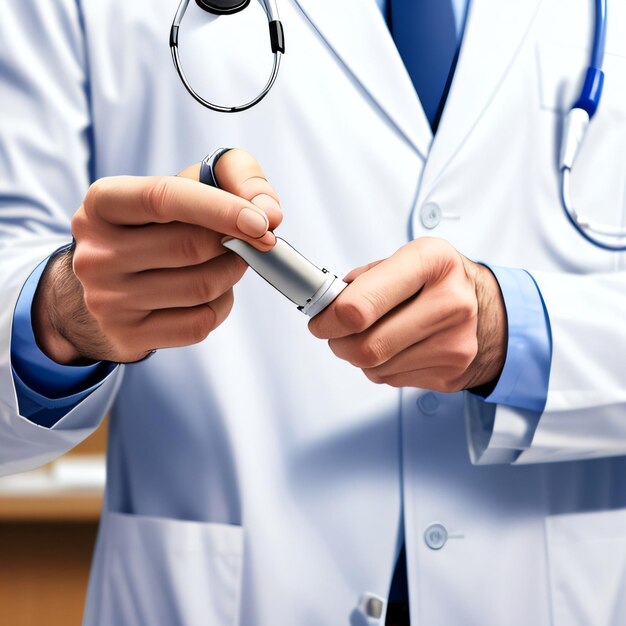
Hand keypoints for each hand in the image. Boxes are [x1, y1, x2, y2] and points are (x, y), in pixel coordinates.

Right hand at [33, 149, 281, 363]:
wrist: (100, 287)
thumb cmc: (154, 228)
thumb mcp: (182, 185)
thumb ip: (232, 176)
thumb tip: (270, 213)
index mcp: (102, 204)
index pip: (164, 198)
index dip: (221, 208)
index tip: (261, 222)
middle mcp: (97, 253)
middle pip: (192, 247)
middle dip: (234, 243)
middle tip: (247, 240)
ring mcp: (108, 300)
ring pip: (202, 287)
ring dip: (231, 273)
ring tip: (227, 262)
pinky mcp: (128, 335)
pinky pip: (201, 322)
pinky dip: (222, 305)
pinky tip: (212, 293)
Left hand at [308, 237, 506, 391]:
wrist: (492, 313)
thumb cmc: (441, 281)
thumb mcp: (408, 259)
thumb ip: (365, 279)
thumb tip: (327, 304)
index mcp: (432, 262)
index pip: (361, 305)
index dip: (328, 317)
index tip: (319, 318)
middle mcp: (449, 303)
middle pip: (364, 346)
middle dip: (338, 341)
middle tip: (335, 331)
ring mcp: (453, 344)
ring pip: (374, 367)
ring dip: (359, 355)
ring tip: (373, 333)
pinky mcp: (450, 374)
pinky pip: (390, 380)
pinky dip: (381, 366)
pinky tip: (396, 348)